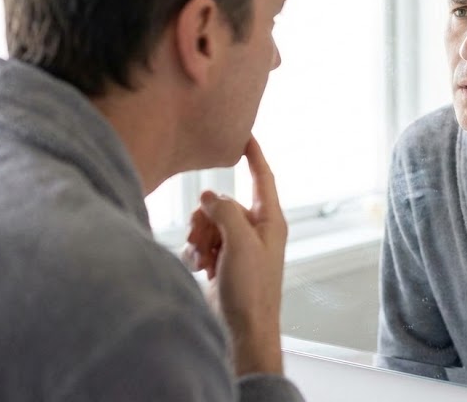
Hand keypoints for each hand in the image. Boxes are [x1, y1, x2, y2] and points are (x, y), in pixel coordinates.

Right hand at [183, 136, 287, 374]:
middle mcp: (255, 231)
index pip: (263, 178)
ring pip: (209, 222)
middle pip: (224, 202)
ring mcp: (238, 247)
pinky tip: (200, 269)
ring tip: (204, 258)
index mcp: (270, 221)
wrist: (241, 330)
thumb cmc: (251, 290)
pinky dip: (197, 252)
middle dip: (207, 216)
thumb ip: (225, 210)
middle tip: (205, 238)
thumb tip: (209, 194)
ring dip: (200, 237)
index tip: (246, 135)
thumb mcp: (240, 243)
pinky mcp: (223, 262)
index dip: (254, 155)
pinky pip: (202, 242)